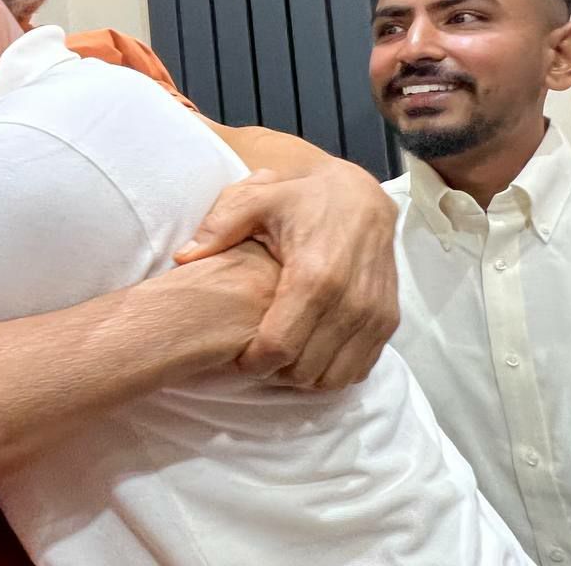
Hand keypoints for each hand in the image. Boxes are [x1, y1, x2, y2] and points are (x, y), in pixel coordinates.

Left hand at [173, 161, 398, 389]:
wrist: (361, 194)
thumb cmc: (301, 197)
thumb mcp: (256, 198)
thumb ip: (217, 227)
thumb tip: (182, 257)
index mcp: (314, 276)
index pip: (279, 348)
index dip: (253, 362)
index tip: (238, 357)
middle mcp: (351, 301)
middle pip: (305, 369)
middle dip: (275, 372)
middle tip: (256, 356)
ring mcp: (375, 314)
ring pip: (334, 377)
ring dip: (304, 376)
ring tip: (281, 355)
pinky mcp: (389, 321)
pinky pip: (359, 368)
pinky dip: (332, 370)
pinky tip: (309, 350)